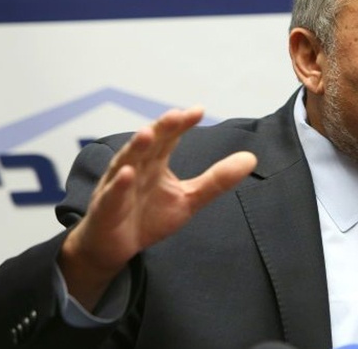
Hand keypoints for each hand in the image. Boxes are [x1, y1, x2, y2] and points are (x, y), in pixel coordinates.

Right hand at [58, 107, 257, 309]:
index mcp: (155, 163)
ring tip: (148, 133)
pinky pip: (112, 195)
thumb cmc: (148, 218)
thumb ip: (217, 180)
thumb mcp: (188, 199)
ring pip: (127, 162)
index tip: (198, 110)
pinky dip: (119, 184)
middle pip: (148, 144)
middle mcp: (136, 168)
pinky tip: (128, 174)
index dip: (181, 124)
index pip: (169, 138)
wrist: (115, 248)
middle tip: (176, 115)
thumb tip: (251, 158)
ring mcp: (118, 186)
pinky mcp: (106, 209)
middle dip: (161, 129)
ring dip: (136, 147)